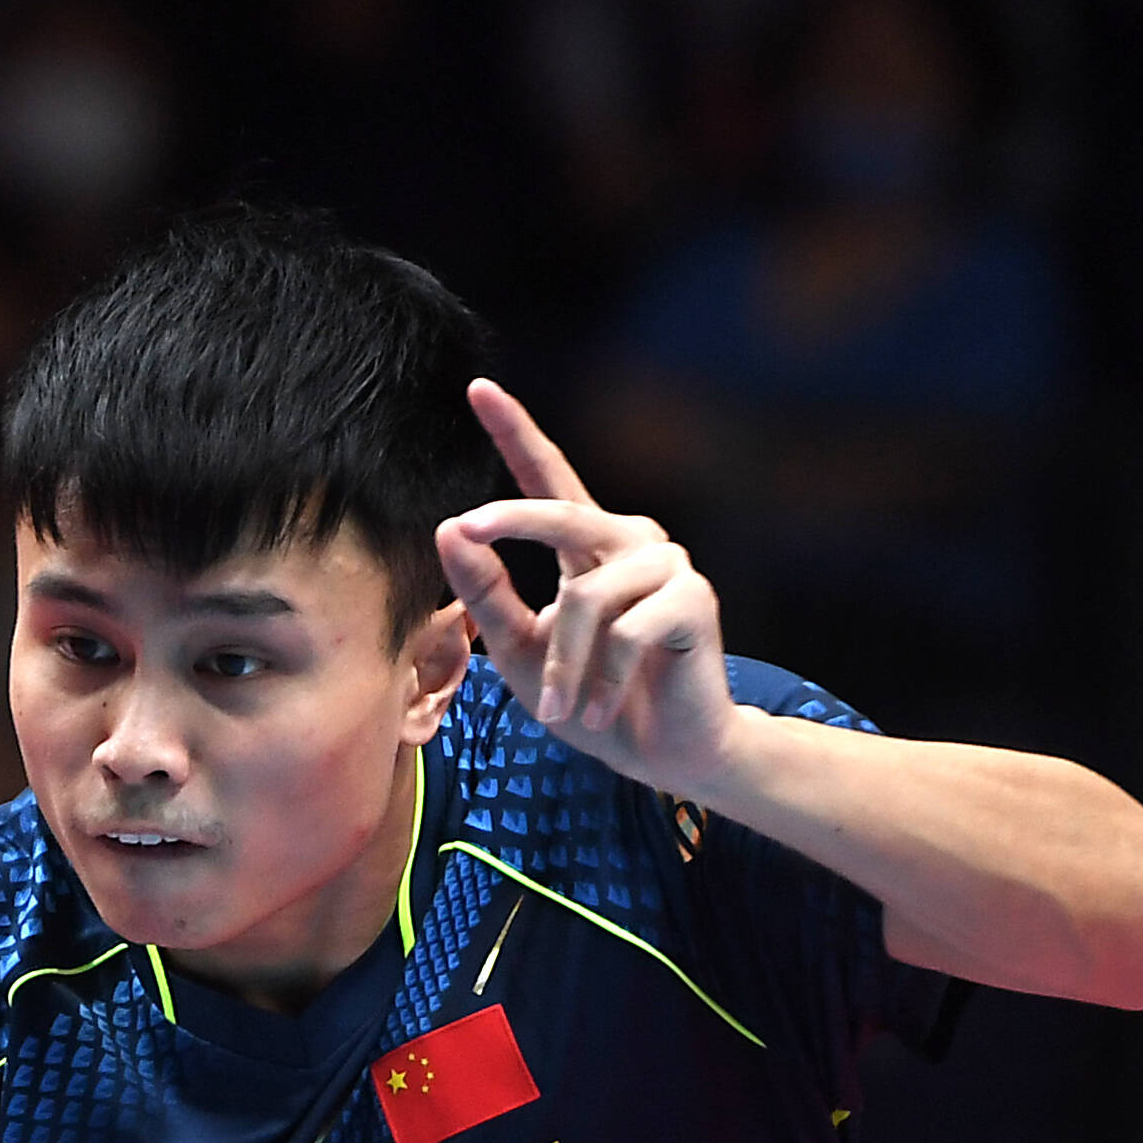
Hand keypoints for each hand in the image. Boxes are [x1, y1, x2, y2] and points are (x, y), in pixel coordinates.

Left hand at [434, 379, 739, 797]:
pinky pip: (625, 632)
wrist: (662, 754)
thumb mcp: (518, 649)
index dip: (515, 432)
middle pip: (558, 512)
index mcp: (586, 545)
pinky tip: (602, 709)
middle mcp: (630, 540)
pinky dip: (602, 680)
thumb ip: (485, 594)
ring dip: (563, 663)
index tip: (477, 388)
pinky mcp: (694, 599)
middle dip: (507, 522)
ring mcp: (668, 564)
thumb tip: (448, 528)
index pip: (548, 476)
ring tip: (561, 708)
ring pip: (585, 596)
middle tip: (464, 528)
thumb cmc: (588, 700)